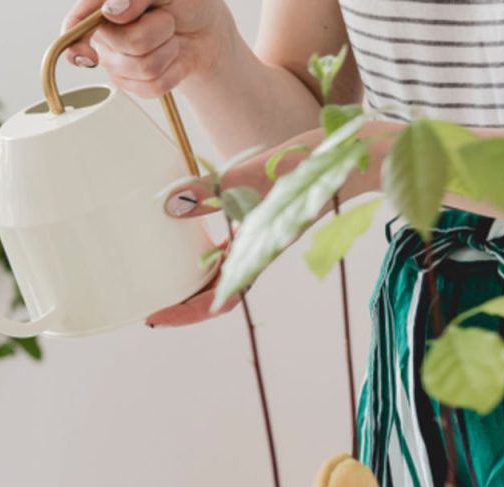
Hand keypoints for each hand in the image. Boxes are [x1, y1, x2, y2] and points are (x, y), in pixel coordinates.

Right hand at [60, 0, 235, 98]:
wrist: (205, 29)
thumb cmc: (185, 2)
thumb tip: (112, 10)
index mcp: (104, 6)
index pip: (75, 26)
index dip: (76, 46)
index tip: (91, 56)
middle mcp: (105, 35)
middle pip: (127, 43)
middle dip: (158, 30)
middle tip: (165, 20)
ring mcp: (116, 62)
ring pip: (143, 67)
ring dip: (169, 50)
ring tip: (170, 37)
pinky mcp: (132, 84)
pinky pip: (152, 87)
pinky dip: (174, 72)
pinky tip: (172, 58)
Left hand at [146, 133, 319, 326]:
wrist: (359, 150)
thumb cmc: (320, 163)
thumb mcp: (261, 173)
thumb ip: (216, 188)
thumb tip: (171, 204)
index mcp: (262, 250)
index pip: (222, 298)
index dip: (187, 313)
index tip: (153, 319)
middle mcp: (258, 248)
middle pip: (216, 290)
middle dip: (181, 302)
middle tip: (144, 301)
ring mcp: (260, 234)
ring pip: (221, 269)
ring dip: (190, 278)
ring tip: (155, 276)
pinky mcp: (260, 215)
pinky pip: (227, 242)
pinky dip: (201, 245)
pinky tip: (181, 233)